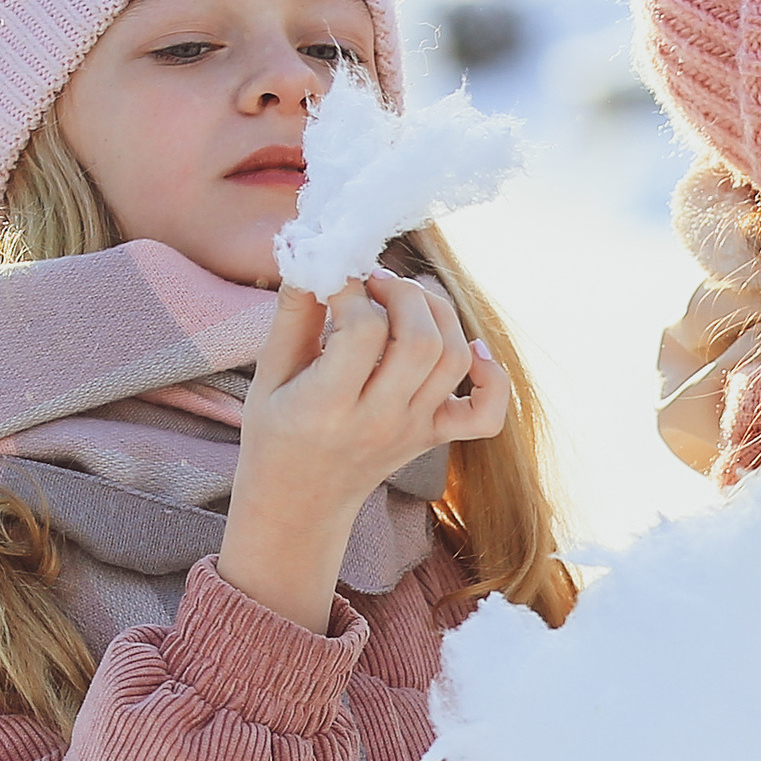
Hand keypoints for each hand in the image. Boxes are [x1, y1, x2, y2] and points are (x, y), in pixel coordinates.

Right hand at [218, 271, 510, 629]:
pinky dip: (492, 377)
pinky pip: (485, 414)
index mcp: (326, 408)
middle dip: (402, 294)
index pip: (362, 334)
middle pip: (421, 342)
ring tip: (405, 299)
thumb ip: (293, 314)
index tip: (336, 280)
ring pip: (454, 360)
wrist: (299, 503)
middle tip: (374, 282)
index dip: (352, 292)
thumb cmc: (276, 431)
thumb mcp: (268, 375)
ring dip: (439, 314)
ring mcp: (413, 431)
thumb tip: (316, 257)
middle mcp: (378, 422)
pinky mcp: (433, 436)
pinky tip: (470, 349)